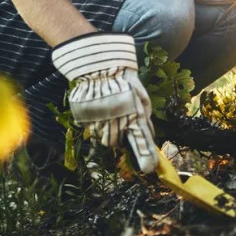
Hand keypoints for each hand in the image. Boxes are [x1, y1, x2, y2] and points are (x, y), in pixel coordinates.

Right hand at [51, 32, 157, 172]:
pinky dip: (96, 125)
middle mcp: (115, 122)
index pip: (141, 141)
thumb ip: (145, 115)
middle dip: (120, 139)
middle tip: (120, 123)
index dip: (146, 156)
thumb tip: (150, 133)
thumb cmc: (123, 79)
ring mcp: (98, 122)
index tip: (149, 168)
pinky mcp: (85, 119)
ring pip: (103, 138)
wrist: (98, 67)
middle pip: (117, 143)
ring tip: (109, 114)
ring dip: (108, 132)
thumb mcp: (140, 95)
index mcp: (133, 115)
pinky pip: (92, 130)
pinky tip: (99, 111)